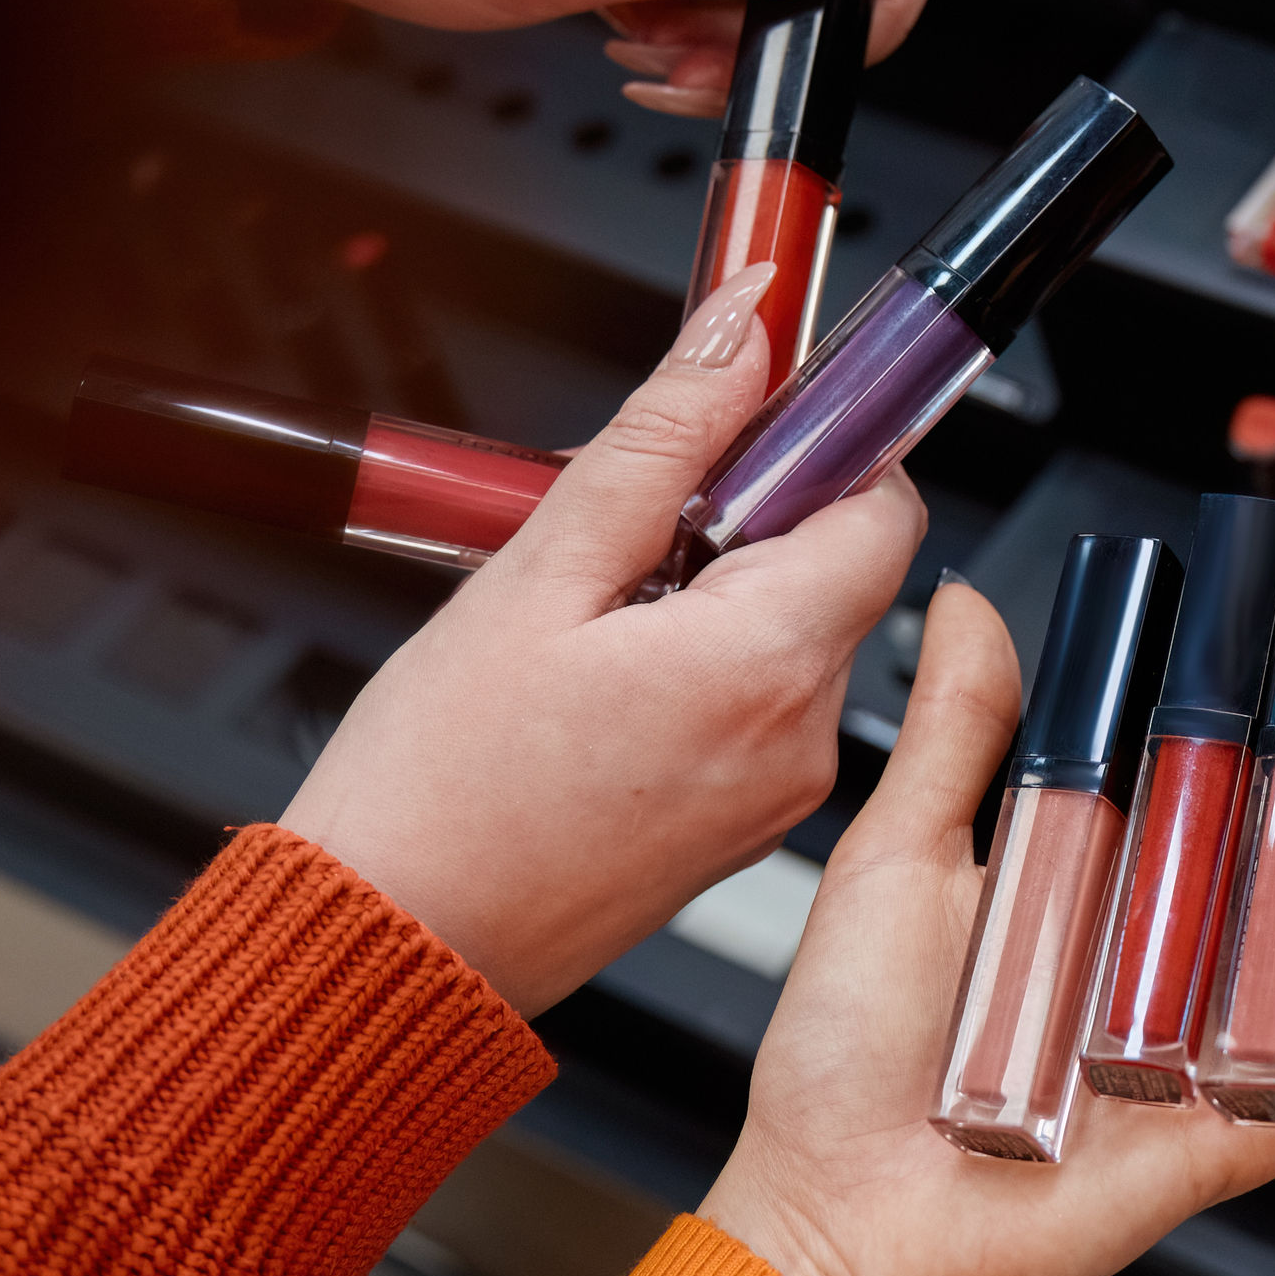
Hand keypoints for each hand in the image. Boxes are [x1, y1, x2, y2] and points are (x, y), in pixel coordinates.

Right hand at [277, 268, 923, 1011]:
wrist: (389, 945)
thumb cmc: (439, 788)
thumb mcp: (540, 570)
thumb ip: (661, 437)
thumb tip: (745, 331)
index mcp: (769, 664)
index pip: (885, 506)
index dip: (819, 445)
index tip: (740, 422)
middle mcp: (802, 739)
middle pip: (835, 566)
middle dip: (742, 516)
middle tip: (616, 524)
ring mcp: (776, 794)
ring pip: (789, 633)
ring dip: (709, 590)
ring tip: (586, 617)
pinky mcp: (739, 827)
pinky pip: (753, 705)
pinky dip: (696, 663)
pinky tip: (594, 678)